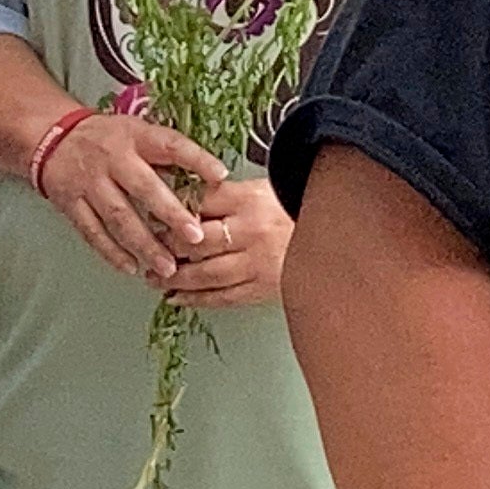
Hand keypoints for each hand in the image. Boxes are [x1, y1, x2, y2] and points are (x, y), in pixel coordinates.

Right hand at [38, 109, 232, 288]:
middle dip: (172, 215)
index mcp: (135, 136)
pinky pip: (93, 232)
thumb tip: (208, 181)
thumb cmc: (108, 139)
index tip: (220, 176)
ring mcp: (89, 182)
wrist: (53, 137)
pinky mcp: (71, 203)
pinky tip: (131, 268)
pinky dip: (112, 252)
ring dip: (145, 245)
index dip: (196, 159)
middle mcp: (112, 158)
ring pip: (119, 217)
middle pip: (144, 188)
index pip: (170, 145)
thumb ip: (166, 157)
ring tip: (168, 268)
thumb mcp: (138, 133)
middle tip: (196, 237)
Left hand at [164, 177, 291, 311]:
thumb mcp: (266, 188)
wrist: (337, 235)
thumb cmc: (301, 210)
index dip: (173, 210)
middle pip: (197, 241)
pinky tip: (179, 298)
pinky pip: (224, 297)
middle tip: (151, 250)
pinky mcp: (265, 288)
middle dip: (168, 247)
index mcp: (250, 199)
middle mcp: (252, 231)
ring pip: (205, 273)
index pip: (199, 202)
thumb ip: (228, 197)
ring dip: (176, 278)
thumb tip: (189, 204)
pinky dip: (197, 299)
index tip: (158, 216)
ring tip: (156, 279)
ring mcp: (258, 262)